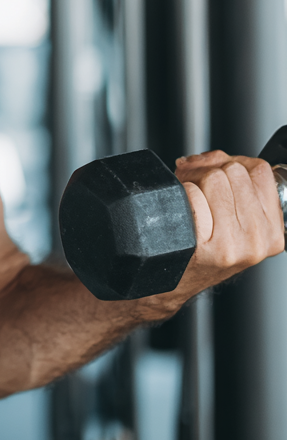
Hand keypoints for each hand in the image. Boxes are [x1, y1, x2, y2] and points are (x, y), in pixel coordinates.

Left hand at [171, 150, 284, 297]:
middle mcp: (257, 240)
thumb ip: (236, 185)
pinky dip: (180, 195)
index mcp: (272, 232)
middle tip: (193, 183)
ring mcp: (233, 245)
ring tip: (187, 198)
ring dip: (192, 180)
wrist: (166, 282)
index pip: (261, 171)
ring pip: (214, 178)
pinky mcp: (206, 246)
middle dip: (207, 169)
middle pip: (233, 171)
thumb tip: (215, 157)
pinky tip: (179, 213)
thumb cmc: (197, 249)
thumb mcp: (233, 222)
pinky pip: (192, 194)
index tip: (215, 170)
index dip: (232, 161)